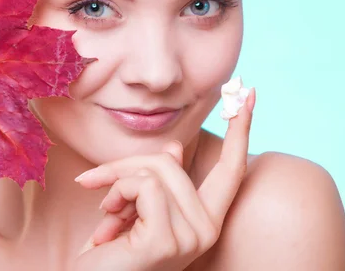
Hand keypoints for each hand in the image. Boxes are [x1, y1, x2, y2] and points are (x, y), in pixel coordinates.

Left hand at [72, 88, 254, 270]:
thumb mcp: (140, 208)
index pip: (231, 168)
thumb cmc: (113, 251)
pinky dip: (116, 197)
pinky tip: (108, 229)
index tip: (249, 93)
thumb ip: (161, 180)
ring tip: (108, 218)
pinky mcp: (165, 241)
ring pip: (154, 171)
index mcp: (207, 219)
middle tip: (95, 186)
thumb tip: (173, 148)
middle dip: (125, 167)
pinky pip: (143, 187)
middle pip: (170, 161)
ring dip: (116, 187)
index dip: (241, 129)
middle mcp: (207, 229)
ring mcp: (190, 237)